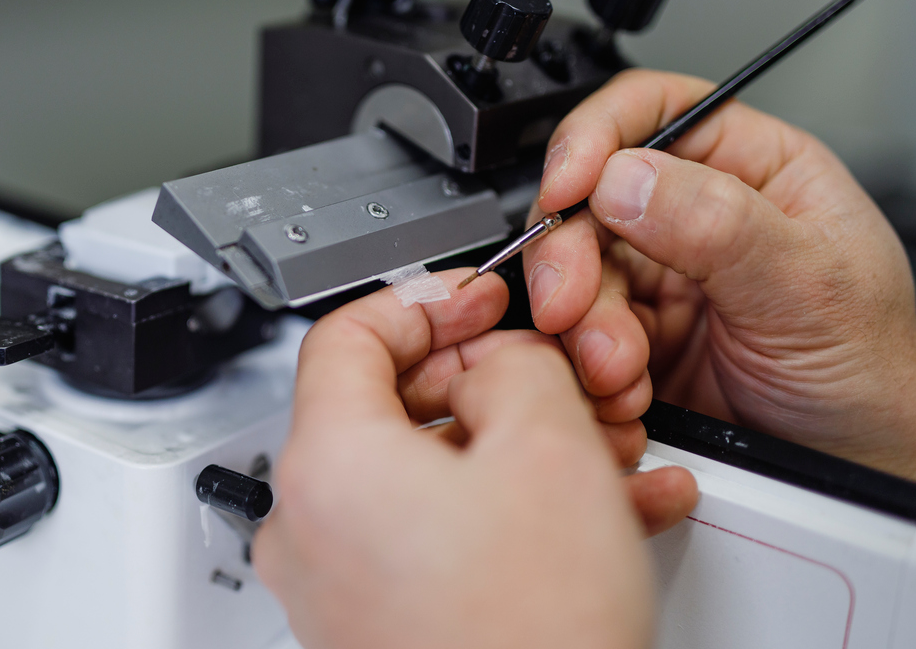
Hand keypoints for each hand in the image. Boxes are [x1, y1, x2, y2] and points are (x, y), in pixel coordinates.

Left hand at [254, 268, 696, 648]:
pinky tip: (593, 515)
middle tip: (552, 383)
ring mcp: (341, 583)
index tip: (475, 300)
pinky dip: (505, 512)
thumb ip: (513, 364)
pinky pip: (437, 537)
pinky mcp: (378, 626)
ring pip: (428, 476)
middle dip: (486, 384)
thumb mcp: (545, 446)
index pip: (347, 333)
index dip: (422, 302)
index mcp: (328, 463)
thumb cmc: (527, 633)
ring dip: (515, 451)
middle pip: (389, 406)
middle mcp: (314, 525)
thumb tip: (496, 358)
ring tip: (601, 455)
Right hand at [525, 68, 915, 483]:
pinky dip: (581, 367)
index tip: (568, 187)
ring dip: (580, 326)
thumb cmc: (866, 375)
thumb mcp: (809, 288)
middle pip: (589, 197)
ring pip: (572, 270)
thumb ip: (721, 226)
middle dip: (572, 256)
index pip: (653, 112)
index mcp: (752, 169)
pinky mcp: (628, 337)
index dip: (596, 137)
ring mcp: (657, 277)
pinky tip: (622, 393)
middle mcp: (694, 214)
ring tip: (619, 373)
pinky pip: (571, 334)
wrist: (853, 474)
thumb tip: (626, 180)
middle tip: (572, 309)